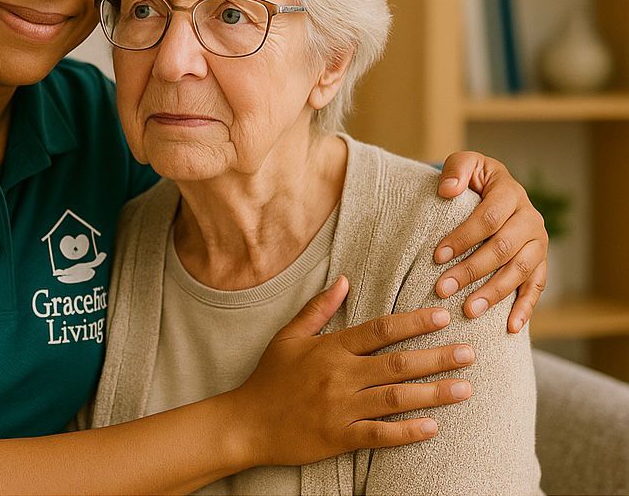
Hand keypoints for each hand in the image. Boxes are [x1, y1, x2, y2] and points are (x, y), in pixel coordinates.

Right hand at [233, 276, 474, 467]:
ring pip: (394, 398)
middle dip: (436, 357)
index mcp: (330, 348)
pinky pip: (379, 434)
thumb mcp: (288, 336)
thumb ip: (318, 308)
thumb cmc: (269, 378)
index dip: (413, 322)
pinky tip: (433, 427)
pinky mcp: (338, 437)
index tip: (443, 316)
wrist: (247, 423)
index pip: (379, 330)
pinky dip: (407, 431)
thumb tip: (344, 280)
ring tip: (464, 388)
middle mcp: (339, 375)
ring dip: (433, 393)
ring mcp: (340, 408)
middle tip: (469, 353)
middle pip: (396, 363)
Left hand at [434, 152, 547, 332]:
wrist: (494, 188)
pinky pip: (536, 287)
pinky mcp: (539, 262)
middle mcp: (530, 218)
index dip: (463, 237)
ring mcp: (538, 243)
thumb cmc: (473, 178)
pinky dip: (525, 308)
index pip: (489, 218)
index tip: (437, 256)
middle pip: (503, 248)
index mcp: (510, 193)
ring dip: (494, 293)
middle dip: (471, 270)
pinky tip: (510, 327)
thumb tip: (447, 190)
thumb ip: (456, 170)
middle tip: (443, 289)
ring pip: (520, 271)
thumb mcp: (465, 163)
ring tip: (468, 310)